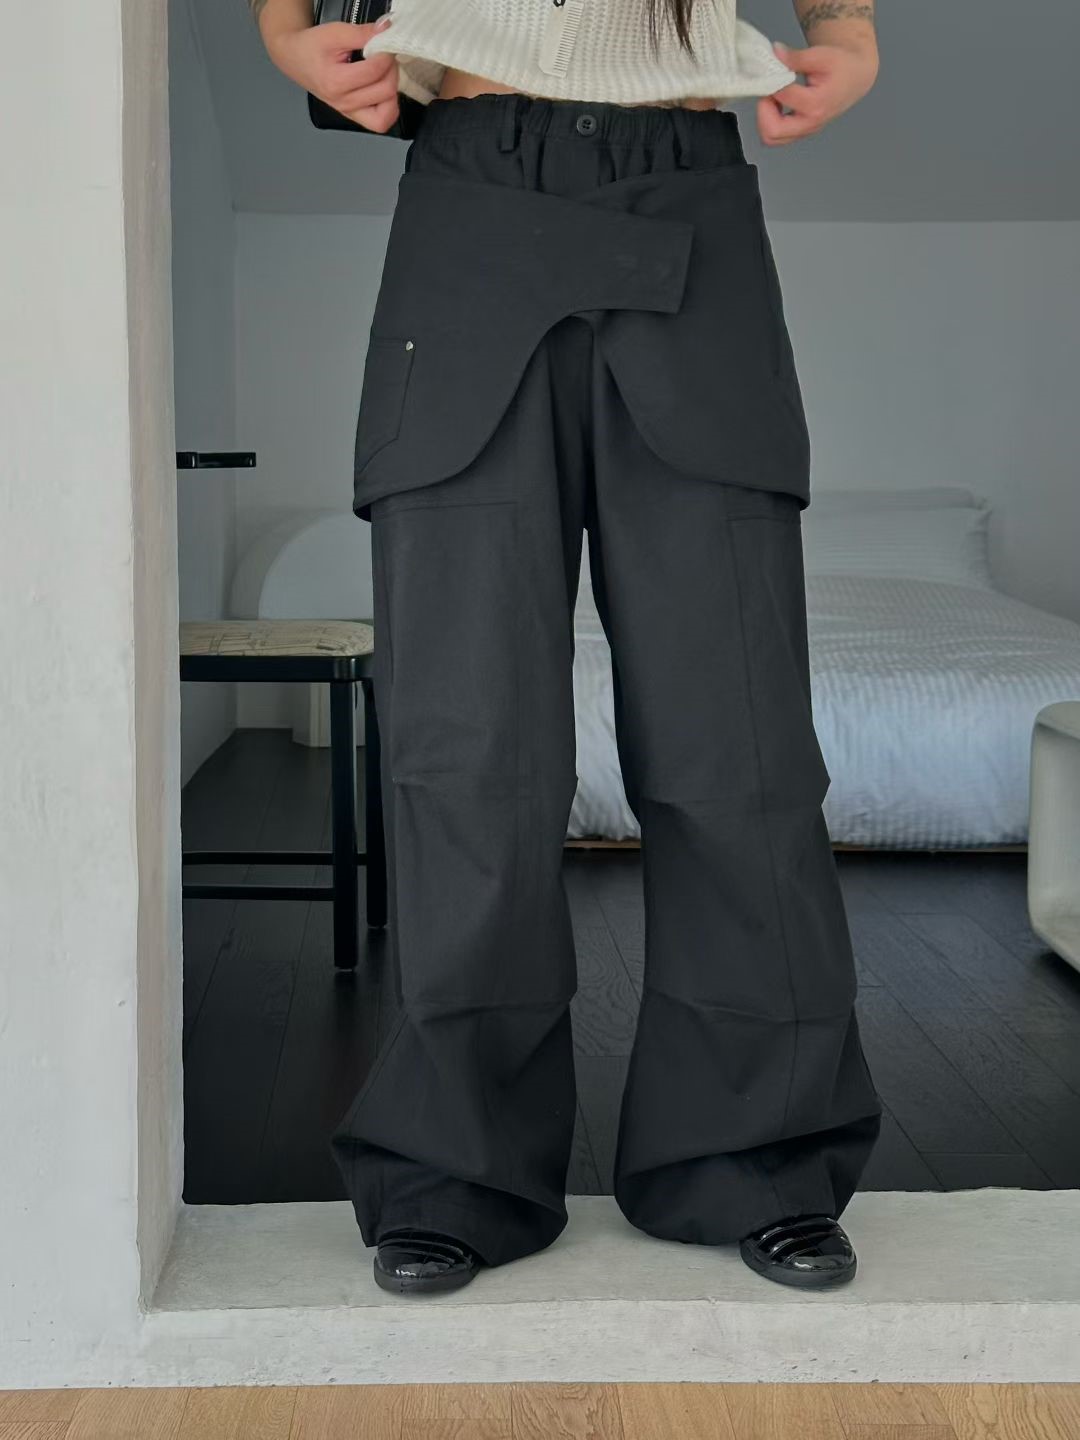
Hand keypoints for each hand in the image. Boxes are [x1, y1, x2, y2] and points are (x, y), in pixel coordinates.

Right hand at [265, 18, 400, 132]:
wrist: (296, 58)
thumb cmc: (312, 46)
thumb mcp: (335, 33)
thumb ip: (362, 33)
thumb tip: (386, 30)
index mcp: (336, 82)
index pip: (375, 71)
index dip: (386, 54)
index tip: (384, 42)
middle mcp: (344, 102)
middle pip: (385, 92)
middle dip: (391, 70)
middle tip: (384, 57)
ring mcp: (350, 112)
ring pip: (387, 113)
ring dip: (393, 91)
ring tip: (384, 74)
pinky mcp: (354, 115)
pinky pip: (380, 121)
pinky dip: (389, 107)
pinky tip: (383, 90)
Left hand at [757, 33, 878, 144]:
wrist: (854, 77)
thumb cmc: (841, 65)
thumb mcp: (821, 54)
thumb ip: (796, 57)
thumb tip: (775, 52)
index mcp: (816, 104)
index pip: (782, 97)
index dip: (772, 82)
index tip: (773, 69)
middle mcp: (810, 123)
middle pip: (772, 131)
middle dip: (764, 109)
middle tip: (769, 89)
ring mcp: (804, 131)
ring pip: (771, 138)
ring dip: (765, 117)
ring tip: (773, 96)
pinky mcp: (800, 132)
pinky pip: (776, 136)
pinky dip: (769, 121)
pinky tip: (778, 103)